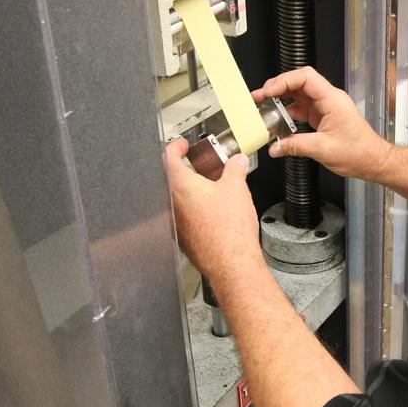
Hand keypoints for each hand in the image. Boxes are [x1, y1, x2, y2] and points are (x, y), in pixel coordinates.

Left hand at [164, 139, 261, 286]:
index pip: (169, 157)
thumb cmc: (229, 229)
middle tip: (201, 165)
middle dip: (186, 169)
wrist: (231, 262)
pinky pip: (182, 215)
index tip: (182, 145)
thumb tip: (238, 161)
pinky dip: (192, 207)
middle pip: (171, 178)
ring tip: (209, 187)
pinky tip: (210, 210)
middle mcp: (171, 203)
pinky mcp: (181, 237)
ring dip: (190, 190)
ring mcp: (174, 222)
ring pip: (176, 198)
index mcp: (179, 185)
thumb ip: (235, 169)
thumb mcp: (237, 188)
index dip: (176, 147)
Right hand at [253, 67, 391, 182]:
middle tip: (260, 97)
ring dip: (281, 100)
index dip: (284, 81)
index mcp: (332, 99)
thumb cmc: (359, 152)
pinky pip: (302, 109)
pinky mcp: (323, 116)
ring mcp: (326, 107)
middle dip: (278, 88)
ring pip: (299, 95)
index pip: (305, 77)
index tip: (269, 91)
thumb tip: (275, 146)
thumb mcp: (323, 149)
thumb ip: (295, 146)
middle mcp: (329, 99)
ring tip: (265, 108)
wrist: (373, 160)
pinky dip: (289, 113)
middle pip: (299, 82)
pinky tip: (279, 122)